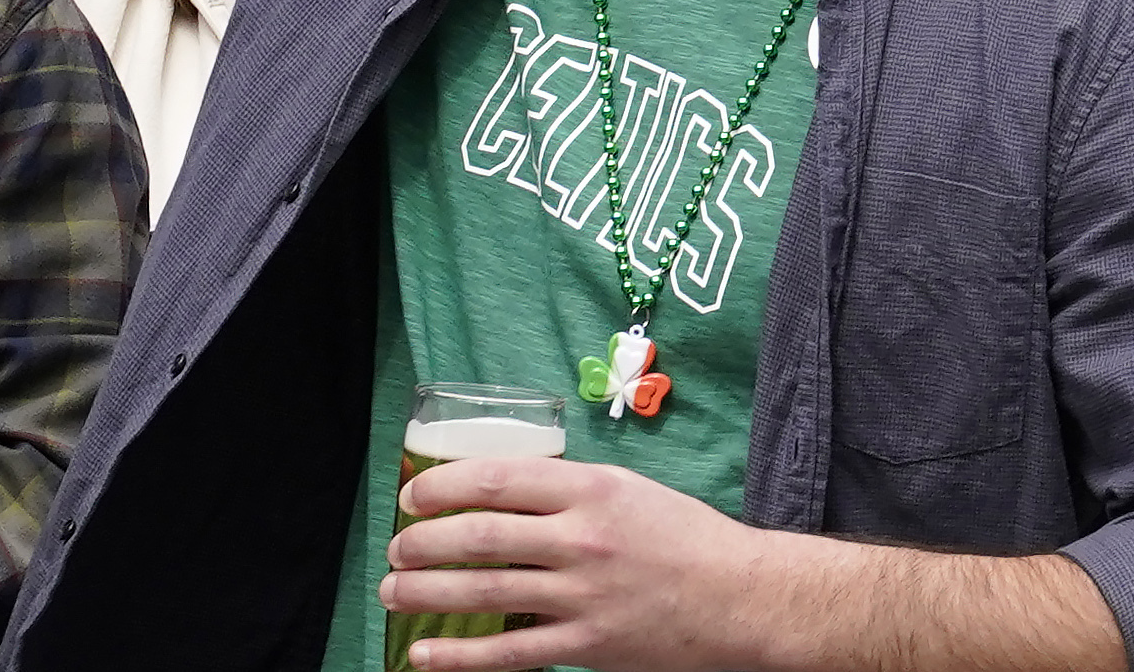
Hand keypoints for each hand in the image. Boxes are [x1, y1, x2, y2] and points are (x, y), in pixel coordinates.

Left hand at [385, 457, 782, 671]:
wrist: (740, 596)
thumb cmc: (686, 538)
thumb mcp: (630, 490)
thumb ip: (571, 492)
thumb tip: (502, 495)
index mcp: (593, 489)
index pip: (497, 480)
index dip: (442, 487)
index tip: (413, 497)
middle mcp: (583, 538)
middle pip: (478, 537)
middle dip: (422, 543)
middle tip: (396, 548)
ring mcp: (582, 595)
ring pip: (483, 593)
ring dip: (425, 593)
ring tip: (393, 592)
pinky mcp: (586, 646)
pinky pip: (507, 654)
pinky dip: (458, 658)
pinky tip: (424, 655)